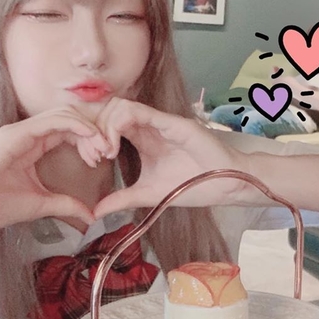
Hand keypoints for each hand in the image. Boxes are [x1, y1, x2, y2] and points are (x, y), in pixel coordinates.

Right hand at [0, 107, 112, 238]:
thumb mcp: (42, 204)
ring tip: (100, 148)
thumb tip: (91, 216)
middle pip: (68, 118)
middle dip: (92, 131)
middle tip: (107, 151)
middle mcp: (26, 134)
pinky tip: (89, 138)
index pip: (67, 130)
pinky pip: (51, 121)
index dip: (88, 140)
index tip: (102, 159)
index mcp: (31, 145)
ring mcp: (19, 132)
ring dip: (87, 128)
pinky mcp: (14, 135)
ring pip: (63, 114)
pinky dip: (75, 126)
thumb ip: (66, 205)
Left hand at [91, 98, 251, 217]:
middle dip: (94, 129)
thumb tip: (95, 212)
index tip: (93, 161)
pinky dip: (119, 125)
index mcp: (141, 137)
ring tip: (106, 153)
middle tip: (95, 156)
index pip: (107, 122)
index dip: (94, 136)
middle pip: (108, 109)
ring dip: (104, 127)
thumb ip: (121, 199)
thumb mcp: (147, 194)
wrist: (224, 184)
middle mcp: (148, 125)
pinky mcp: (170, 122)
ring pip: (119, 106)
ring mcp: (159, 121)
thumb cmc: (193, 185)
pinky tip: (115, 149)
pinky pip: (138, 111)